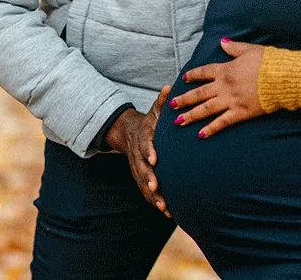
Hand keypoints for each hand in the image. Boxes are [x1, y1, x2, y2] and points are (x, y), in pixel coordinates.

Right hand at [105, 85, 170, 215]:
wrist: (130, 133)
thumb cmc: (150, 121)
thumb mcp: (155, 110)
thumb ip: (162, 101)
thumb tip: (170, 86)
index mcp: (143, 137)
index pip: (144, 144)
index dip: (148, 151)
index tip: (154, 159)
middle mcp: (138, 154)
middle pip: (141, 167)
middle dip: (148, 178)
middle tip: (155, 187)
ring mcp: (138, 167)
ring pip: (142, 183)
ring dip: (151, 195)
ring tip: (163, 206)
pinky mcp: (140, 177)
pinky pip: (145, 191)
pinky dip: (154, 201)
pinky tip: (167, 213)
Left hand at [170, 39, 266, 138]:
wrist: (281, 77)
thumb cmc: (268, 62)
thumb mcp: (250, 50)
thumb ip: (234, 48)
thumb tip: (222, 42)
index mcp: (226, 69)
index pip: (204, 72)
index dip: (193, 75)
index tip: (184, 79)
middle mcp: (224, 86)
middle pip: (199, 93)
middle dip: (184, 99)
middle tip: (172, 105)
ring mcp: (230, 100)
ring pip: (205, 109)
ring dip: (191, 115)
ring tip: (178, 122)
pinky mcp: (240, 112)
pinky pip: (222, 122)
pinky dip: (211, 129)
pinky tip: (201, 134)